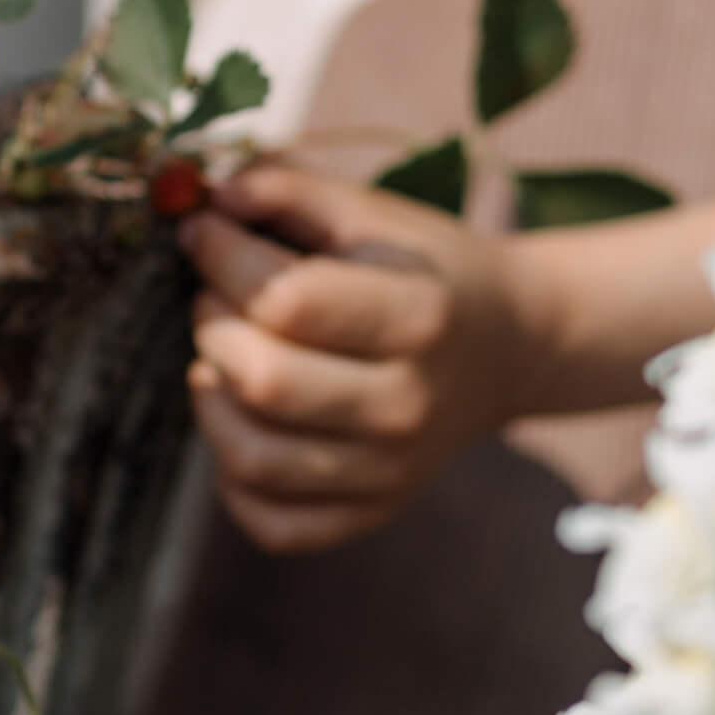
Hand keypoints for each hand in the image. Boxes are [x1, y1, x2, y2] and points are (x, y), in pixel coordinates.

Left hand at [182, 167, 539, 554]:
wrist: (510, 346)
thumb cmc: (425, 272)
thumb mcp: (376, 215)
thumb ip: (291, 191)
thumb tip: (209, 197)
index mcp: (421, 316)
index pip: (287, 301)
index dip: (222, 259)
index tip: (204, 232)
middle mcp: (408, 403)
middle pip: (264, 381)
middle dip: (212, 326)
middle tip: (215, 298)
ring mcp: (391, 470)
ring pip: (253, 459)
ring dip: (212, 401)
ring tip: (221, 361)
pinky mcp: (370, 512)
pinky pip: (272, 523)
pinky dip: (234, 482)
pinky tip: (243, 424)